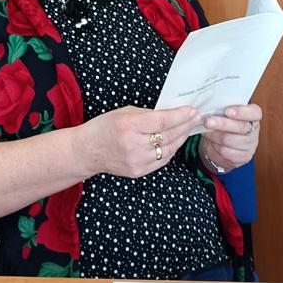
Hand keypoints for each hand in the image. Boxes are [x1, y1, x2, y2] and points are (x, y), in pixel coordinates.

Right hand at [78, 106, 200, 178]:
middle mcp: (134, 145)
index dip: (180, 116)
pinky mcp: (139, 172)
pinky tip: (176, 140)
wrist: (87, 151)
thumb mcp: (124, 112)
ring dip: (182, 137)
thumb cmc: (104, 127)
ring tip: (189, 127)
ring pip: (169, 149)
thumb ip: (147, 114)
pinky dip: (172, 149)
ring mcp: (137, 161)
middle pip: (168, 135)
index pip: (162, 121)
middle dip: (185, 125)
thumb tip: (170, 113)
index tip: (192, 110)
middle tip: (196, 117)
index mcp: (128, 126)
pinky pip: (163, 160)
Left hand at [200, 103, 261, 172]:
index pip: (255, 112)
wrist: (221, 144)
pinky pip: (226, 152)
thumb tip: (210, 107)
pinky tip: (211, 142)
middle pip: (241, 127)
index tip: (227, 111)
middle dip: (222, 124)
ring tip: (206, 132)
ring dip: (214, 136)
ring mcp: (250, 145)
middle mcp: (254, 130)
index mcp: (253, 116)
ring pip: (230, 140)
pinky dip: (215, 146)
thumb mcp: (224, 113)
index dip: (242, 112)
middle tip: (207, 121)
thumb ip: (222, 109)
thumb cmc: (224, 124)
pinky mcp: (243, 157)